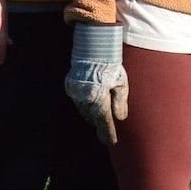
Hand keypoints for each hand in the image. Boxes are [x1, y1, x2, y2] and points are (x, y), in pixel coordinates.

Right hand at [64, 23, 128, 144]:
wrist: (92, 47)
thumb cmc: (111, 65)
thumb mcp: (121, 82)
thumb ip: (121, 101)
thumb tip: (120, 118)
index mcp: (98, 97)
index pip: (104, 120)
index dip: (108, 133)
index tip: (111, 142)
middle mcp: (84, 97)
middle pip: (92, 118)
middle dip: (100, 127)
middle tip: (105, 137)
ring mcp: (75, 92)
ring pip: (83, 111)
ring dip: (92, 117)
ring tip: (100, 123)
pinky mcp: (69, 86)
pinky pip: (77, 101)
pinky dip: (84, 106)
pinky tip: (90, 107)